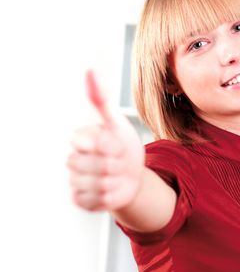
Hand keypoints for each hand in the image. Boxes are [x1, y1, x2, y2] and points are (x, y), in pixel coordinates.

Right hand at [67, 70, 144, 210]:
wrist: (133, 173)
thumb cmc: (123, 145)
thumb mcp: (117, 122)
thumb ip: (101, 99)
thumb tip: (90, 70)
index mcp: (80, 140)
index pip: (92, 143)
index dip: (110, 146)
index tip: (118, 145)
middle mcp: (73, 160)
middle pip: (97, 166)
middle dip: (117, 164)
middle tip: (120, 161)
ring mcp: (76, 181)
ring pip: (98, 184)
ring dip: (116, 180)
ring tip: (117, 174)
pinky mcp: (81, 199)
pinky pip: (96, 201)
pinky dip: (111, 195)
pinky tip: (113, 188)